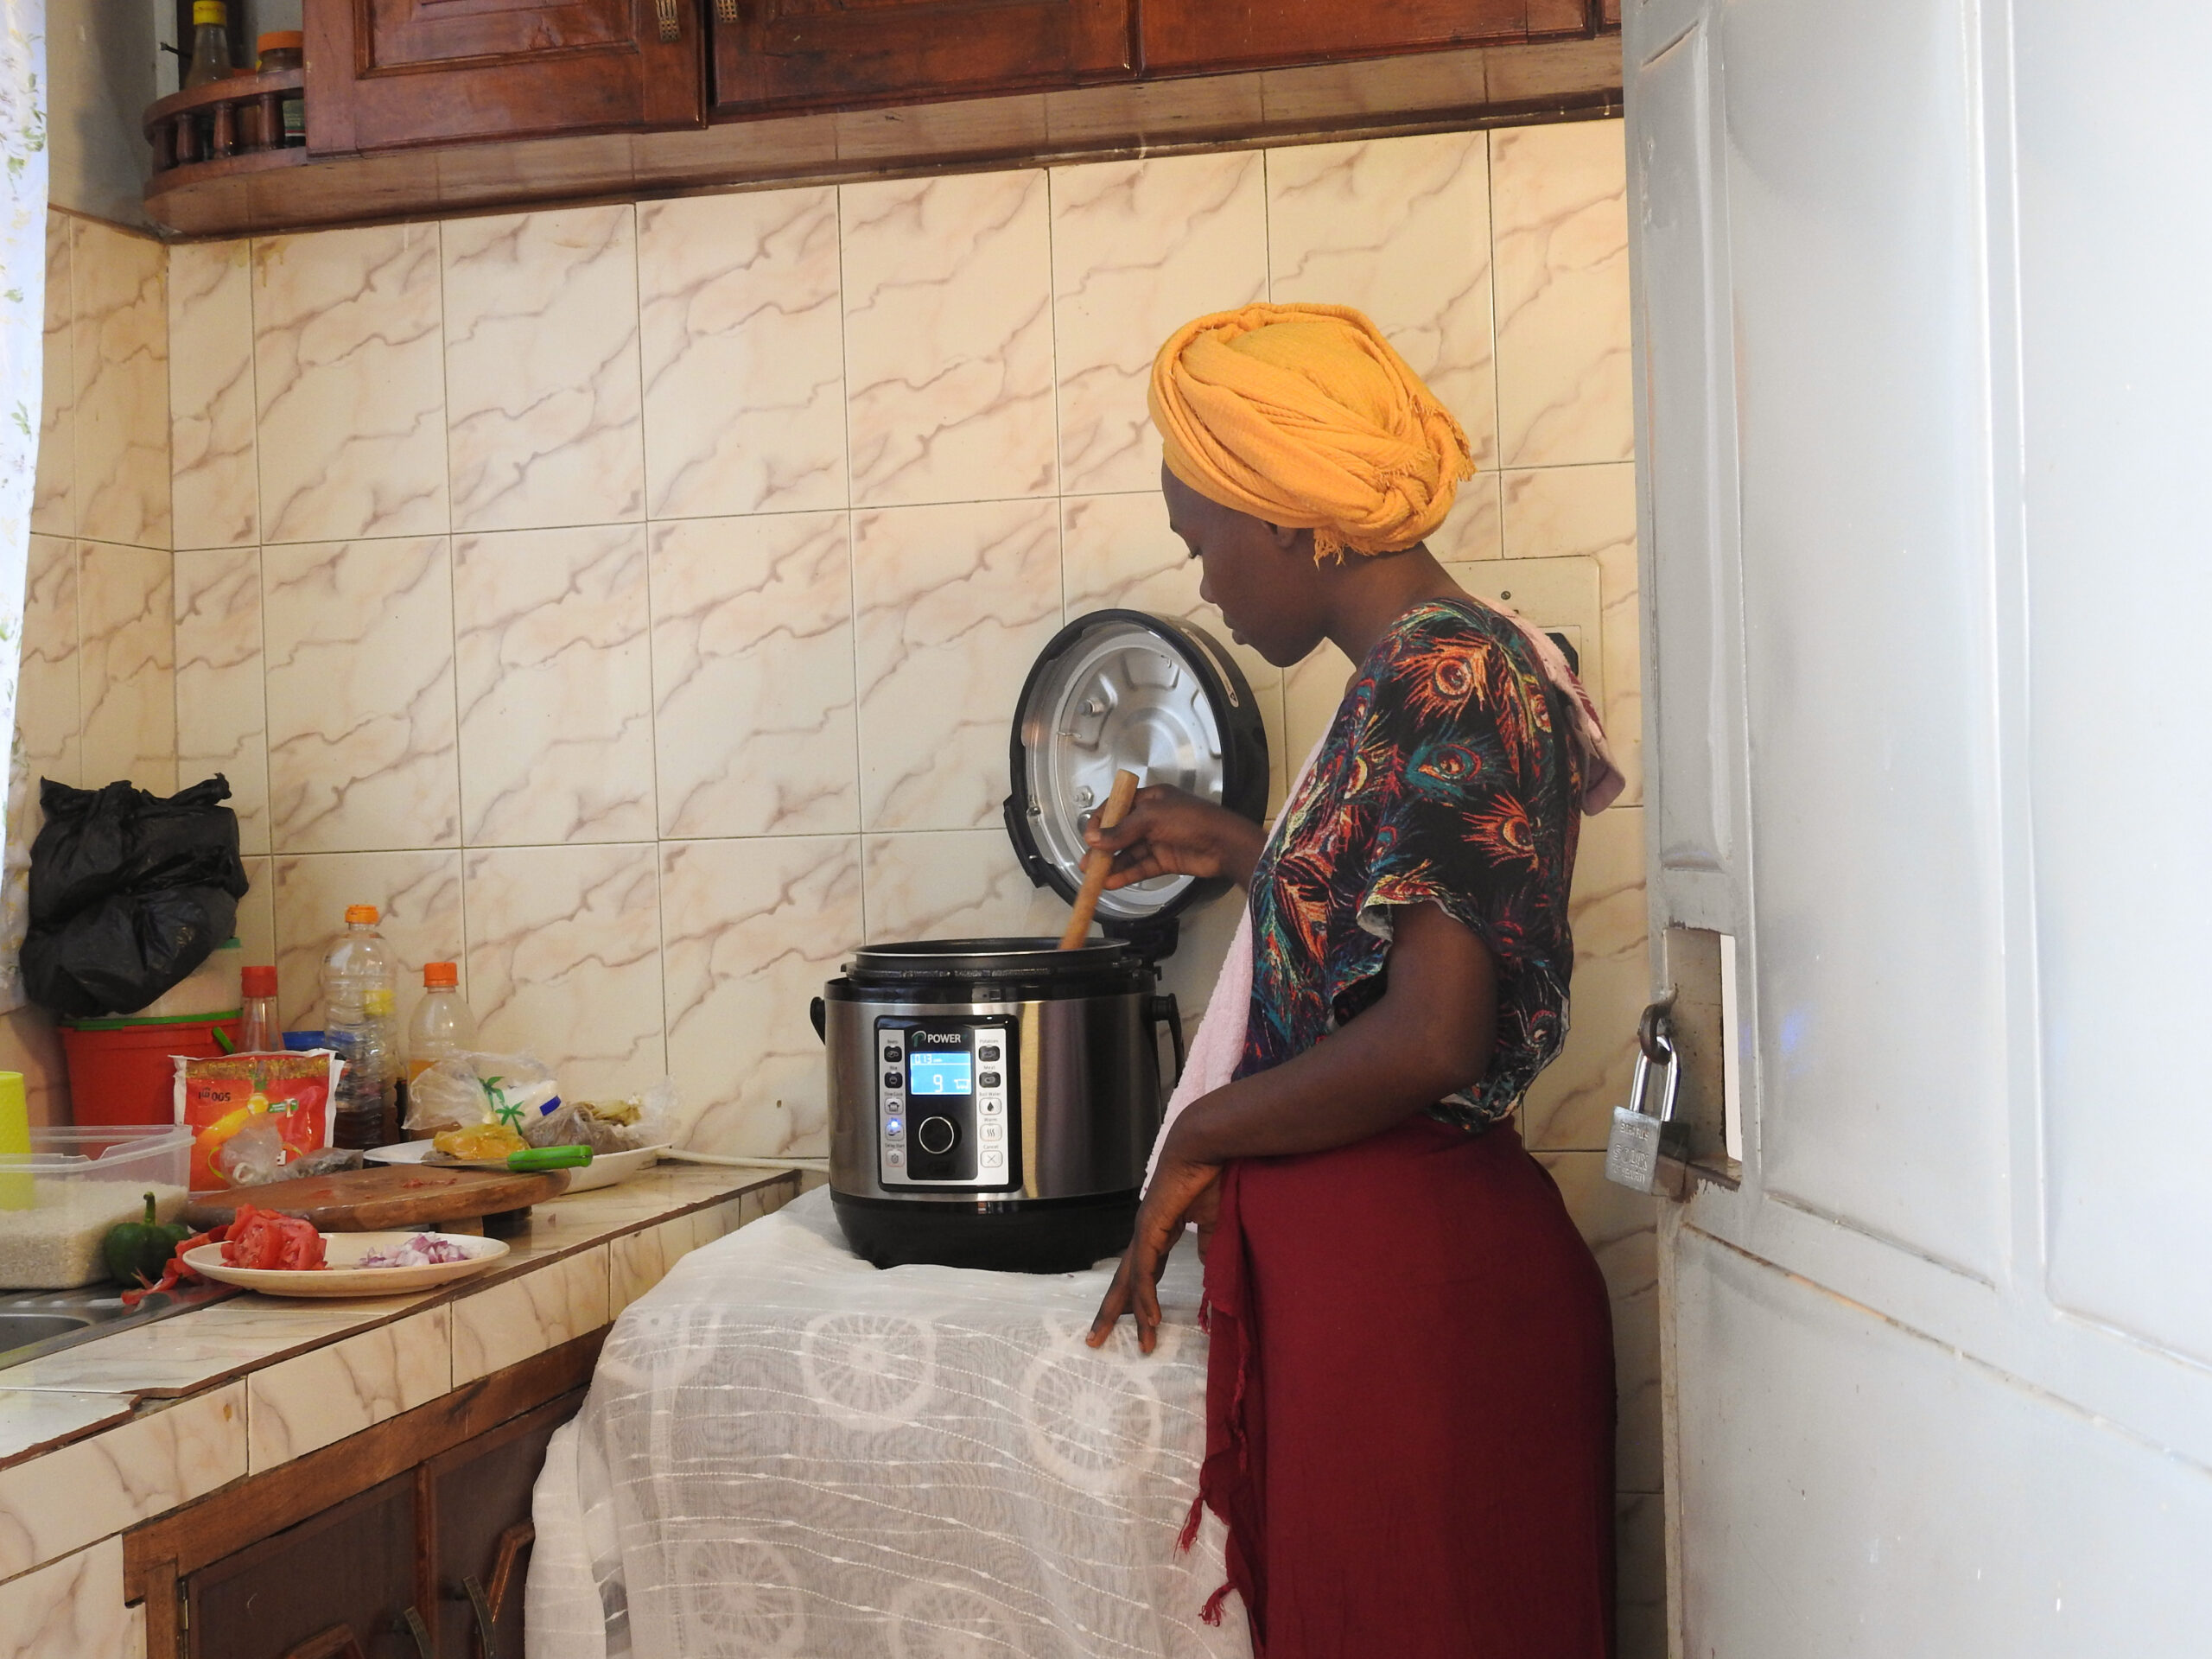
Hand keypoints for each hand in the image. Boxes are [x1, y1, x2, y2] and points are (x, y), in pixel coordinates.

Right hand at [1083, 785, 1266, 891]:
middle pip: (1121, 833)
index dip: (1102, 821)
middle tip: (1086, 863)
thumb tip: (1093, 839)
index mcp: (1150, 799)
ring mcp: (1159, 840)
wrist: (1224, 844)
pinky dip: (1126, 874)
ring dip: (1112, 865)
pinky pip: (1141, 867)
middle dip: (1103, 848)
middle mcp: (1152, 818)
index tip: (1088, 837)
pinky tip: (1111, 882)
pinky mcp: (1165, 861)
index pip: (1118, 807)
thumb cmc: (1190, 820)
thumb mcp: (1152, 818)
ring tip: (1094, 878)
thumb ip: (1122, 830)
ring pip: (1129, 853)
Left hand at [1088, 1145, 1220, 1354]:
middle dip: (1111, 1313)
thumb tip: (1206, 1266)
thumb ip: (1205, 1245)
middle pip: (1124, 1282)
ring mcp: (1144, 1232)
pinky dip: (1146, 1296)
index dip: (1138, 1299)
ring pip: (1132, 1282)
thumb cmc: (1208, 1178)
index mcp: (1157, 1233)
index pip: (1142, 1274)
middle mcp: (1144, 1235)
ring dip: (1132, 1314)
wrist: (1204, 1150)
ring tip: (1141, 1344)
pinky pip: (1146, 1270)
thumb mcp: (1211, 1221)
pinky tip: (1150, 1318)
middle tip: (1095, 1341)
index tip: (1138, 1323)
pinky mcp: (1151, 1229)